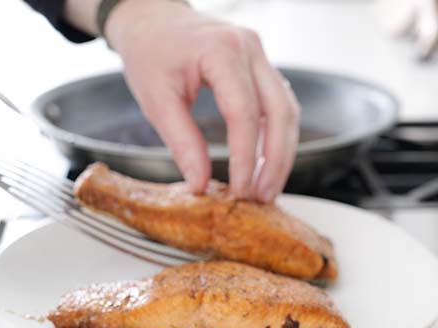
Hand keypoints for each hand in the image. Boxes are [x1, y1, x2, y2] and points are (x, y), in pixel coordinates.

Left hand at [105, 0, 299, 202]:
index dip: (246, 157)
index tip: (240, 190)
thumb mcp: (156, 99)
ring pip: (287, 109)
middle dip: (276, 161)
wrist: (152, 19)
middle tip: (262, 197)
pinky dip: (277, 135)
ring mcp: (259, 55)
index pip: (244, 112)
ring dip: (282, 152)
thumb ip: (181, 141)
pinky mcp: (259, 65)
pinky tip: (266, 162)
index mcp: (221, 51)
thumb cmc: (150, 52)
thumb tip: (201, 183)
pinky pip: (279, 103)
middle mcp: (249, 49)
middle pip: (280, 111)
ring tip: (266, 187)